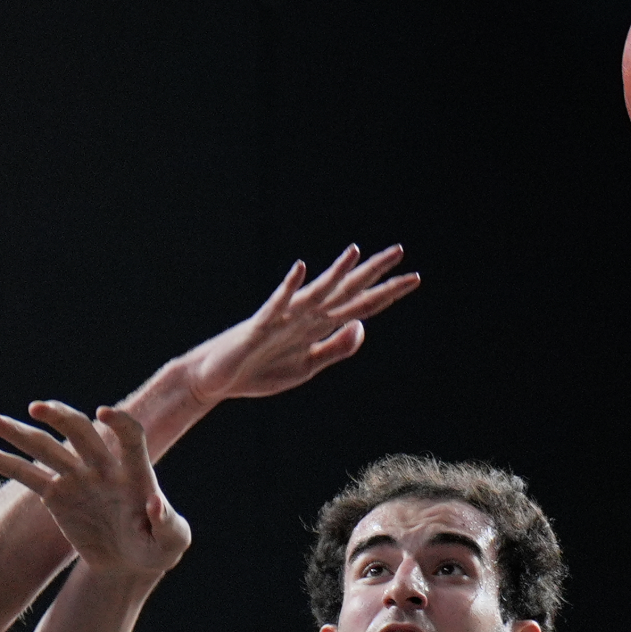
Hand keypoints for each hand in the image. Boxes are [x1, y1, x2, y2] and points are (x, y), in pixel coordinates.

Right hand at [0, 401, 190, 583]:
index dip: (119, 424)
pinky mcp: (54, 494)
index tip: (103, 414)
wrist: (130, 561)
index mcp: (134, 472)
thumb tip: (154, 504)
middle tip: (37, 408)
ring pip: (43, 447)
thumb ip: (168, 522)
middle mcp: (101, 466)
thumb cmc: (159, 546)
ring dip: (16, 432)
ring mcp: (75, 476)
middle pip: (79, 433)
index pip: (129, 436)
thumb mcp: (173, 541)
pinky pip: (22, 474)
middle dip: (60, 419)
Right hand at [180, 245, 421, 401]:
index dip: (386, 294)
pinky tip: (302, 269)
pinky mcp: (260, 326)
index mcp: (318, 327)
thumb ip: (335, 348)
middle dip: (372, 274)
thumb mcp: (308, 367)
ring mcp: (283, 319)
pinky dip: (290, 287)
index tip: (413, 279)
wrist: (217, 380)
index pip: (359, 306)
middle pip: (345, 292)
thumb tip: (362, 325)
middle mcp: (305, 317)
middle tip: (399, 251)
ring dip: (336, 272)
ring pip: (317, 292)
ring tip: (356, 252)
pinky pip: (278, 304)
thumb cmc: (259, 372)